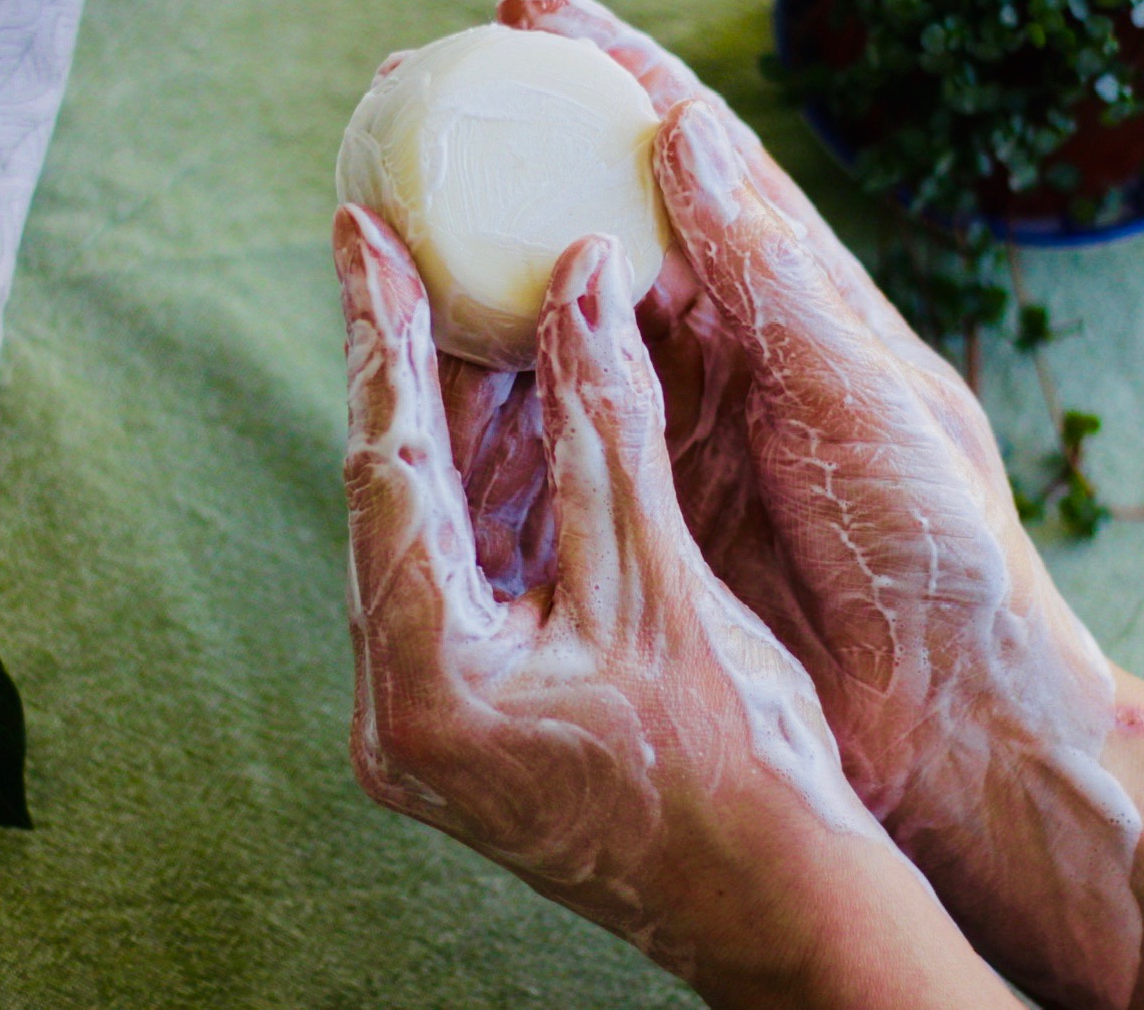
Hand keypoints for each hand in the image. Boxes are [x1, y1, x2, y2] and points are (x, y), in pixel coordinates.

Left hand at [334, 206, 1017, 1007]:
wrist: (783, 910)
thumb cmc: (740, 771)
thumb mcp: (663, 578)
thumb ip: (606, 423)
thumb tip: (574, 275)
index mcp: (429, 686)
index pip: (387, 471)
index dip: (381, 337)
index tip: (361, 233)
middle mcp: (399, 710)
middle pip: (393, 495)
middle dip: (412, 366)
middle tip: (400, 244)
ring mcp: (430, 719)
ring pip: (433, 529)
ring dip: (464, 420)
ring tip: (472, 296)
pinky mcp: (472, 715)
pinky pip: (471, 571)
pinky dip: (502, 487)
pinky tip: (525, 399)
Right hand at [496, 0, 1143, 1009]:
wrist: (944, 719)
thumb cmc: (936, 551)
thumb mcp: (864, 396)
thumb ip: (774, 272)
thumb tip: (687, 126)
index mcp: (790, 293)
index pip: (689, 149)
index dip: (609, 69)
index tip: (523, 7)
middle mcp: (720, 340)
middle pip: (597, 213)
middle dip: (511, 144)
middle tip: (417, 85)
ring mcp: (668, 421)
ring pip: (549, 314)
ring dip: (471, 253)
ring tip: (387, 193)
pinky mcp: (630, 504)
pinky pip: (532, 428)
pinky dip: (474, 384)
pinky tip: (408, 351)